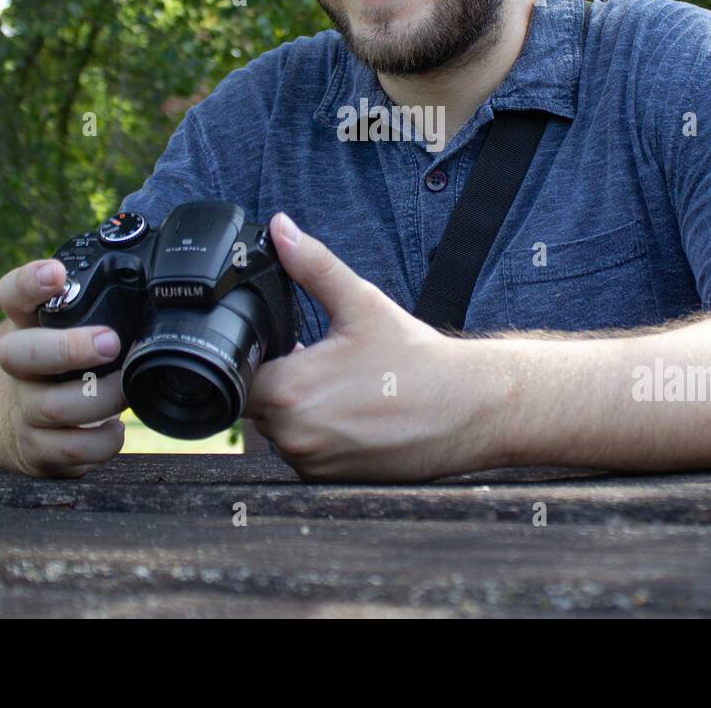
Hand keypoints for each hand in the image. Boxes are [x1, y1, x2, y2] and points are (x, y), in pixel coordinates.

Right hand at [0, 259, 127, 476]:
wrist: (24, 420)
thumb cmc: (67, 364)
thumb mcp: (77, 330)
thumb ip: (106, 308)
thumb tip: (165, 291)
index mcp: (29, 325)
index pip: (13, 295)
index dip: (29, 282)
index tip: (56, 273)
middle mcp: (18, 366)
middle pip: (19, 353)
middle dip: (68, 347)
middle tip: (110, 342)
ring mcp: (23, 408)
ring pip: (52, 405)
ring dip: (101, 397)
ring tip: (128, 388)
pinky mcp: (35, 447)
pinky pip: (68, 449)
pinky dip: (100, 442)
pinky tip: (115, 429)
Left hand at [243, 212, 506, 481]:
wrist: (468, 408)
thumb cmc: (415, 358)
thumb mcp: (361, 302)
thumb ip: (313, 264)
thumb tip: (281, 229)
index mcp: (289, 389)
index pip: (243, 375)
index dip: (265, 358)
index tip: (296, 348)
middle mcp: (293, 435)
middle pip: (260, 405)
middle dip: (285, 383)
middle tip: (329, 365)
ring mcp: (312, 463)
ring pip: (283, 431)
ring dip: (301, 412)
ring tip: (347, 389)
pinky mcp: (331, 481)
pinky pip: (306, 455)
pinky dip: (321, 436)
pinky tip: (356, 415)